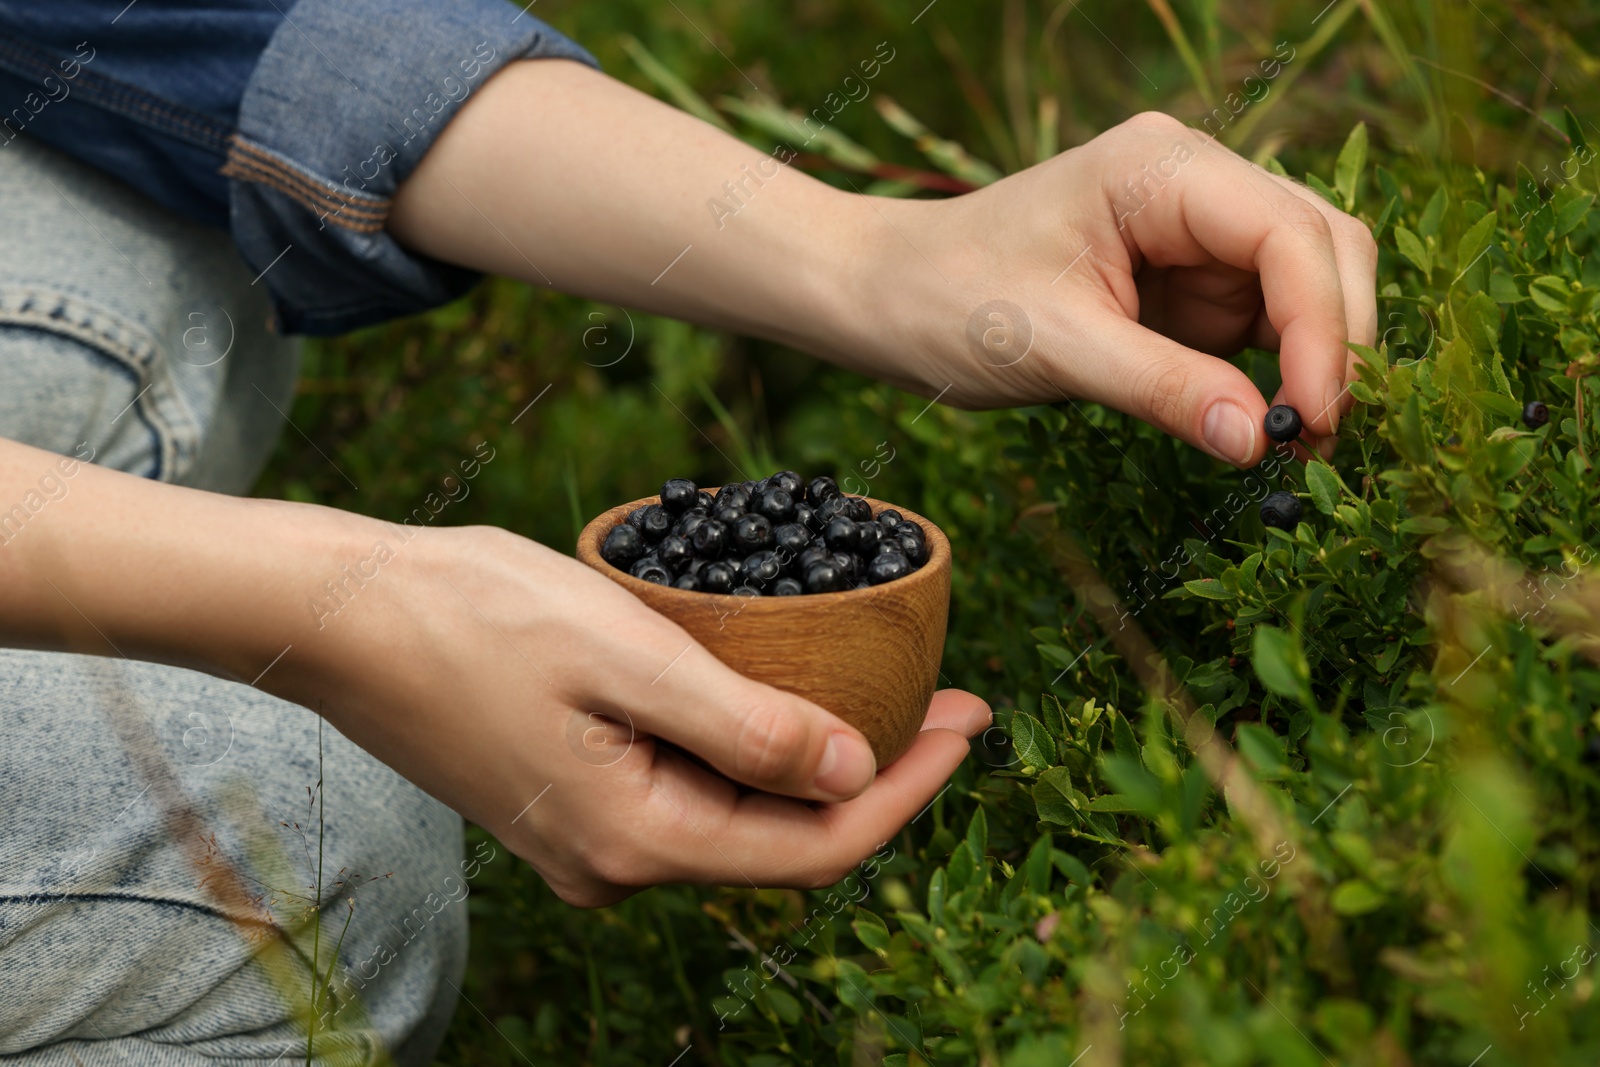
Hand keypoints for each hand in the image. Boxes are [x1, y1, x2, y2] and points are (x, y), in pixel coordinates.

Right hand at [292, 523, 990, 906]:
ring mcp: (588, 842)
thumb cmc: (475, 615)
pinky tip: (781, 703)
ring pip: (739, 823)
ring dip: (817, 771)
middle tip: (950, 705)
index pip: (817, 846)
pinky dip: (752, 759)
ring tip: (887, 701)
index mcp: (639, 840)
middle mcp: (617, 865)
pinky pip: (690, 798)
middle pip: (785, 846)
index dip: (910, 791)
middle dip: (878, 780)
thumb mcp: (631, 656)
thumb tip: (857, 778)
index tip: (974, 721)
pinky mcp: (569, 805)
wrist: (342, 616)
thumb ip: (749, 728)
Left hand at [860, 112, 1378, 464]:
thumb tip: (1260, 442)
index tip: (1315, 422)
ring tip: (1297, 448)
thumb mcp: (1055, 348)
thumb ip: (1164, 389)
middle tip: (1318, 446)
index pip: (1287, 234)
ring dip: (1315, 363)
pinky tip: (1266, 427)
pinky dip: (1277, 373)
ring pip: (1305, 286)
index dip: (1322, 328)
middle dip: (1334, 345)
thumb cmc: (950, 300)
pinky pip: (1261, 321)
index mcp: (1161, 167)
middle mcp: (1193, 183)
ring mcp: (1194, 231)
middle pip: (1320, 248)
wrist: (887, 297)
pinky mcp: (1185, 280)